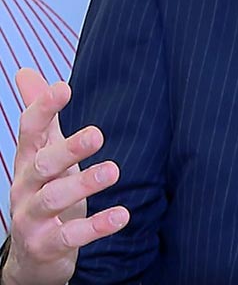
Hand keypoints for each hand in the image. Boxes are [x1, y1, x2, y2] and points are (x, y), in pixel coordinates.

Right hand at [4, 69, 128, 284]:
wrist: (33, 255)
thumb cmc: (45, 191)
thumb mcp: (43, 152)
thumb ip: (42, 116)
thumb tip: (26, 72)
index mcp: (28, 160)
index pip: (30, 130)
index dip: (43, 108)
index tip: (64, 87)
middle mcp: (25, 186)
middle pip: (42, 164)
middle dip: (68, 148)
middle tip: (98, 133)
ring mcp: (32, 218)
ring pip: (53, 199)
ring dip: (82, 184)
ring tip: (113, 171)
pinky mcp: (48, 245)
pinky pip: (71, 236)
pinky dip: (96, 226)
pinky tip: (122, 215)